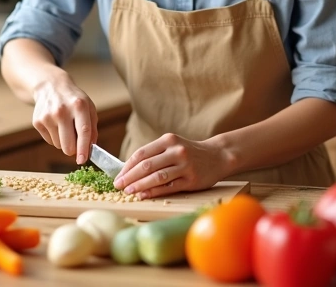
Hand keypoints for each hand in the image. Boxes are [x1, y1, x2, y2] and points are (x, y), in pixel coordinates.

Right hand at [31, 75, 97, 164]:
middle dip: (73, 150)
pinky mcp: (37, 121)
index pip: (83, 131)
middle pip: (68, 145)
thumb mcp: (89, 108)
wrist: (51, 86)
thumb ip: (92, 129)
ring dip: (63, 141)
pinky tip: (55, 124)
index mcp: (79, 106)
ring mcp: (47, 116)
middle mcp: (62, 111)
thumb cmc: (73, 100)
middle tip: (75, 143)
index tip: (82, 160)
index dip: (83, 148)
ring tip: (64, 126)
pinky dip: (54, 137)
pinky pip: (49, 141)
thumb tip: (90, 149)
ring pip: (58, 145)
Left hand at [113, 133, 230, 199]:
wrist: (218, 156)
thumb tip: (129, 170)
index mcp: (168, 140)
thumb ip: (154, 154)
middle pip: (147, 165)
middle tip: (118, 186)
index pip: (142, 154)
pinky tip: (144, 195)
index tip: (117, 176)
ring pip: (157, 177)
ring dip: (139, 186)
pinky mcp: (192, 180)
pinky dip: (154, 192)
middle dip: (129, 177)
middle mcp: (177, 151)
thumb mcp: (173, 146)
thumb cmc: (190, 152)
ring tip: (128, 192)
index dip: (127, 166)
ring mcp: (185, 166)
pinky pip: (169, 187)